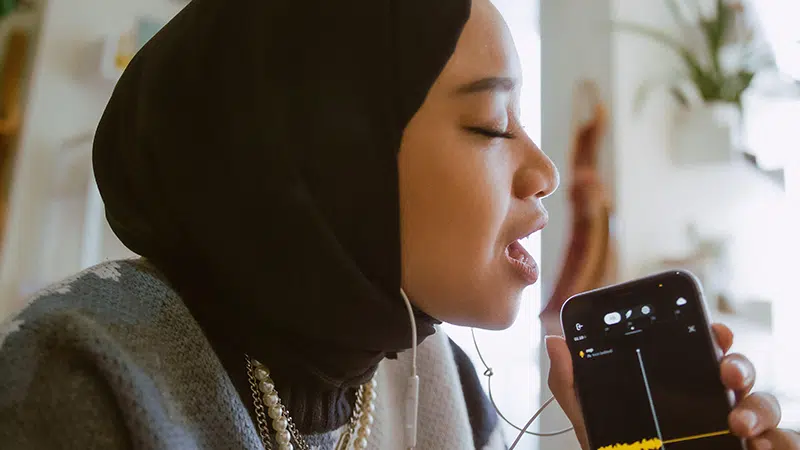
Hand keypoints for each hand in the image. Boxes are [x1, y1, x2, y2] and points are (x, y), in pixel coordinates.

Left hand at [546, 323, 799, 449]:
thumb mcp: (594, 422)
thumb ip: (574, 385)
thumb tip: (556, 341)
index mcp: (679, 384)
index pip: (701, 350)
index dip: (714, 335)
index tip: (715, 329)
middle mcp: (712, 402)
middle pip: (738, 372)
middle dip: (740, 365)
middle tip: (726, 371)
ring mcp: (737, 430)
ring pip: (765, 405)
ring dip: (758, 407)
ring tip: (737, 423)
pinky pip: (783, 443)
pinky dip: (779, 441)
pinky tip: (759, 446)